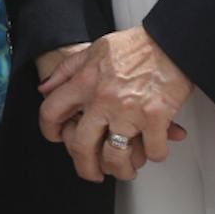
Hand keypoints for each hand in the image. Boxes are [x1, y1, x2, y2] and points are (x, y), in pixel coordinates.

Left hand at [38, 26, 191, 182]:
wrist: (169, 42)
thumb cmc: (135, 46)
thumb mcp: (93, 50)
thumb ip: (67, 70)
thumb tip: (45, 89)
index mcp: (85, 81)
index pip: (52, 111)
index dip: (49, 130)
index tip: (57, 138)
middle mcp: (103, 99)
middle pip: (82, 146)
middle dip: (85, 167)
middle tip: (93, 172)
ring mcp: (129, 111)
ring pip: (115, 157)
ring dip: (121, 169)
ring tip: (125, 168)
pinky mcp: (155, 119)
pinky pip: (152, 152)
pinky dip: (155, 155)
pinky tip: (154, 148)